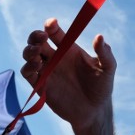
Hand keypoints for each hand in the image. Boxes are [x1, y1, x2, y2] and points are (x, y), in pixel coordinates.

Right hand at [20, 17, 116, 132]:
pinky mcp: (41, 85)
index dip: (51, 26)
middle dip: (35, 36)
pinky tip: (37, 65)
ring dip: (29, 50)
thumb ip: (104, 52)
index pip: (54, 32)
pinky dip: (27, 67)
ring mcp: (47, 71)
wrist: (94, 111)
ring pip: (29, 55)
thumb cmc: (102, 87)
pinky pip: (27, 73)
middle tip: (42, 37)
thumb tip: (99, 36)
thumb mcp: (107, 68)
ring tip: (37, 52)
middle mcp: (56, 57)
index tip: (52, 23)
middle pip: (37, 41)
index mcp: (69, 48)